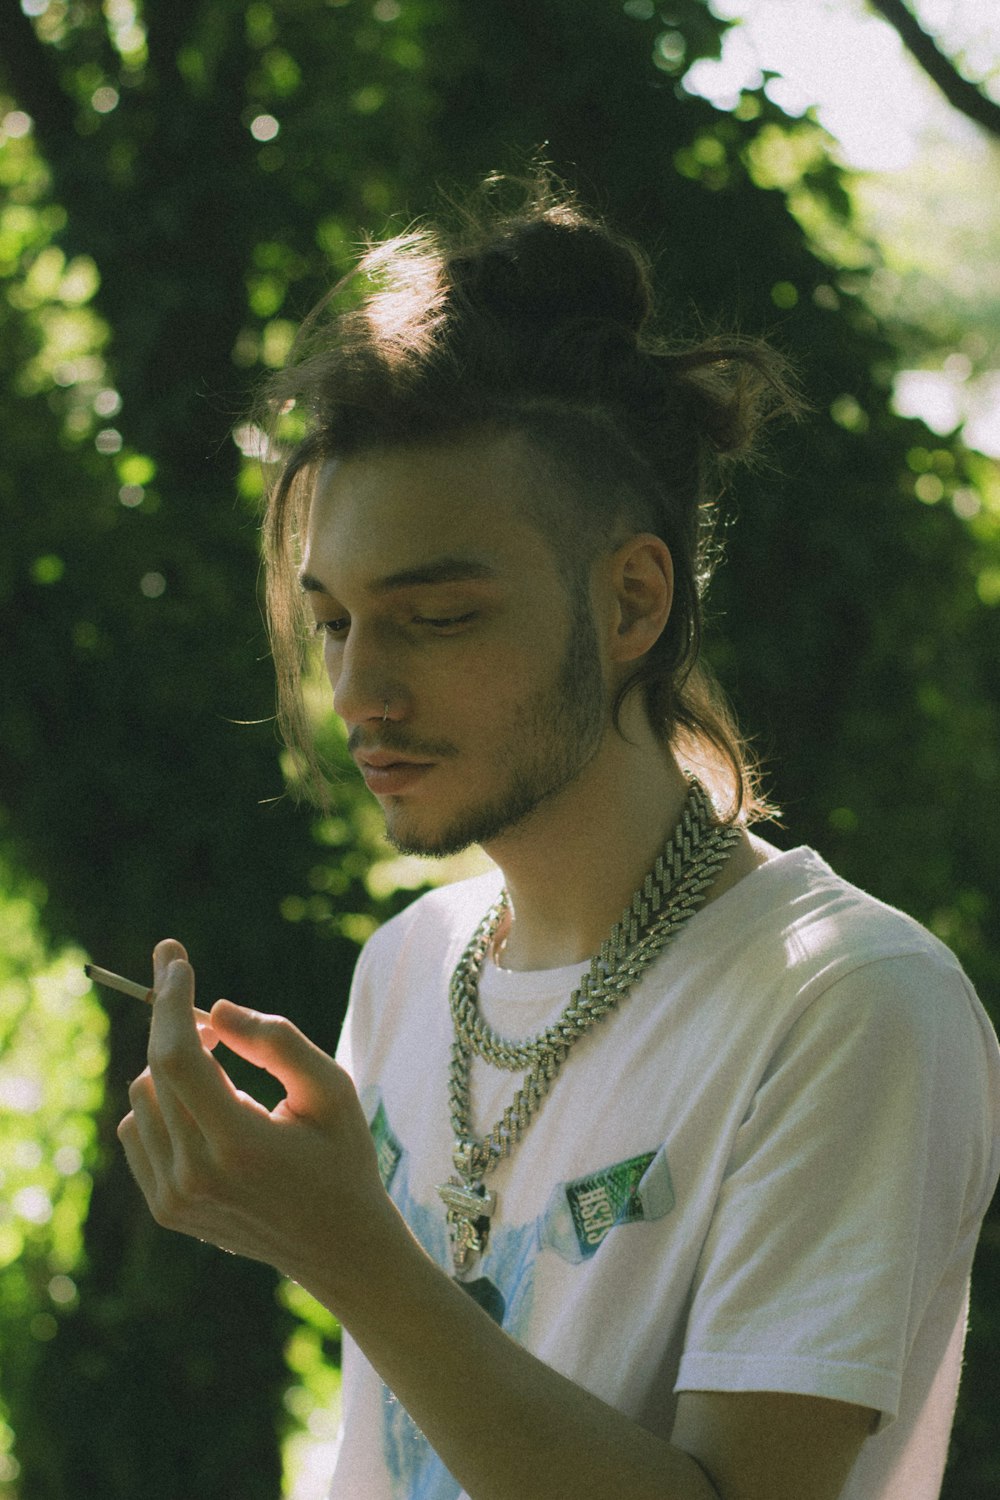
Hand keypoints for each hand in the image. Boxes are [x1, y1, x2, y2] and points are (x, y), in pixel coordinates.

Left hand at [117, 939, 391, 1292]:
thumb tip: (216, 1010)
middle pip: (156, 1070)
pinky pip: (135, 1127)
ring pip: (141, 1094)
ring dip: (173, 1067)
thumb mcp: (331, 1089)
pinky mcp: (164, 1208)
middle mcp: (195, 1176)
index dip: (172, 1000)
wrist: (337, 1245)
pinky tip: (204, 1111)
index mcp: (240, 1145)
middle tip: (211, 1014)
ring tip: (224, 1078)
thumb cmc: (341, 1156)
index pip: (178, 1056)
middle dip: (176, 1022)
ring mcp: (173, 1198)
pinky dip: (161, 1102)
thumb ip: (277, 1041)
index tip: (175, 958)